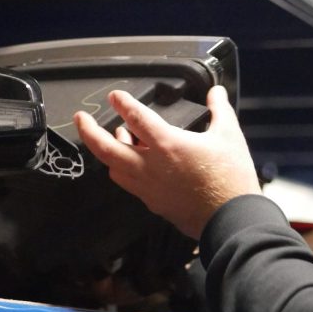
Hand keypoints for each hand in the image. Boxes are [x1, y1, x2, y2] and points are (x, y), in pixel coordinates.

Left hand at [74, 85, 261, 238]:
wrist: (231, 219)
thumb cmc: (231, 179)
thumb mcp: (229, 136)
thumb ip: (219, 110)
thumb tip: (217, 92)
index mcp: (168, 145)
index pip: (136, 117)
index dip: (122, 103)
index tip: (115, 96)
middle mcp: (150, 166)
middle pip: (107, 148)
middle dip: (89, 131)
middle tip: (81, 118)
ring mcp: (149, 187)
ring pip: (114, 168)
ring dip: (107, 152)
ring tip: (112, 139)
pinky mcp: (153, 203)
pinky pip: (129, 185)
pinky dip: (124, 171)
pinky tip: (133, 166)